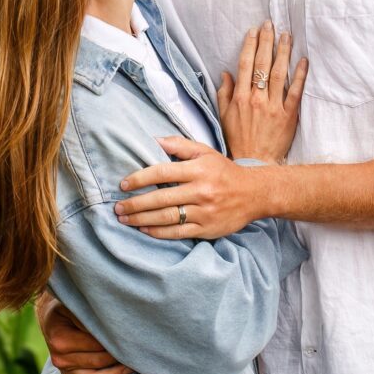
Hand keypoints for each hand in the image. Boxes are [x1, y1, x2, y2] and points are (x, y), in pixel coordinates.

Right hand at [36, 294, 131, 373]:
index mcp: (60, 340)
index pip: (95, 344)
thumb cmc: (66, 310)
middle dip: (119, 356)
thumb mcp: (72, 306)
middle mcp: (61, 359)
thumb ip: (86, 315)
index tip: (131, 336)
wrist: (52, 320)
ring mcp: (64, 372)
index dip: (114, 340)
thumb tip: (109, 323)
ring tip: (132, 366)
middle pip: (98, 361)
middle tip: (137, 350)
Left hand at [114, 135, 267, 239]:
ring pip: (167, 217)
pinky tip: (144, 229)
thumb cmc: (225, 171)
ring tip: (125, 219)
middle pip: (161, 198)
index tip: (124, 184)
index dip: (140, 178)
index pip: (162, 172)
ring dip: (142, 219)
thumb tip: (154, 140)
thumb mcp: (205, 152)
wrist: (255, 194)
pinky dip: (158, 232)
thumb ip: (180, 145)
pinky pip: (178, 233)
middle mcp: (201, 191)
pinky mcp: (207, 229)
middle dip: (135, 204)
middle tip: (117, 207)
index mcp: (199, 169)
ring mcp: (204, 212)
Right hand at [216, 21, 307, 162]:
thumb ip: (224, 93)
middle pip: (262, 64)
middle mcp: (256, 99)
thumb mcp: (224, 117)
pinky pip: (295, 92)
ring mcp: (273, 107)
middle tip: (270, 24)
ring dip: (283, 52)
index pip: (245, 65)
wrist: (254, 164)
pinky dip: (299, 75)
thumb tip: (225, 73)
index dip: (249, 45)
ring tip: (287, 35)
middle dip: (266, 41)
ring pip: (279, 74)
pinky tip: (303, 61)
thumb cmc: (238, 140)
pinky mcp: (288, 115)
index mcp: (240, 98)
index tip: (254, 31)